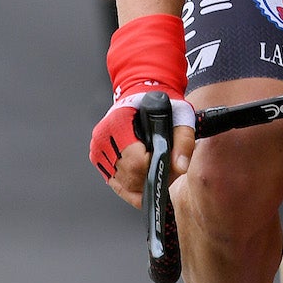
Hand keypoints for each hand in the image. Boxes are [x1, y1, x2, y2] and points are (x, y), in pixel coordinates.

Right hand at [91, 90, 197, 209]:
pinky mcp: (98, 158)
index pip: (135, 162)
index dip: (153, 168)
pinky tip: (142, 177)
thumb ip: (184, 143)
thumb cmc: (160, 107)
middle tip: (163, 167)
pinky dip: (131, 186)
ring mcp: (98, 148)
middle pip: (128, 176)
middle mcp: (103, 137)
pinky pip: (115, 183)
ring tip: (153, 166)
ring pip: (122, 183)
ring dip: (141, 184)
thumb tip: (180, 166)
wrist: (143, 96)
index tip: (164, 163)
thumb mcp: (180, 119)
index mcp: (119, 123)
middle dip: (149, 179)